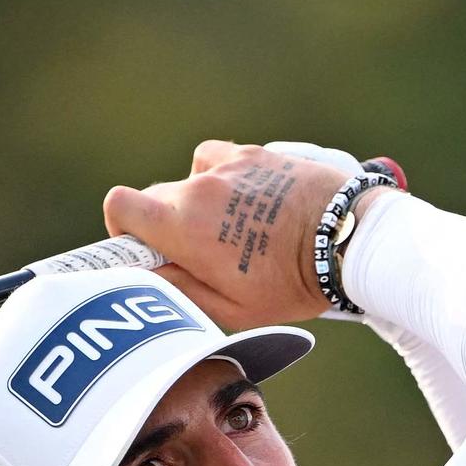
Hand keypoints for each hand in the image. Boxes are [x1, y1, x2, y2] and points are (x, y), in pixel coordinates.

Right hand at [102, 140, 358, 329]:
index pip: (119, 206)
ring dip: (195, 202)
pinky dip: (219, 178)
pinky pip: (216, 160)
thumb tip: (146, 278)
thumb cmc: (291, 282)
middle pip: (154, 198)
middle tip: (197, 253)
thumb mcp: (231, 310)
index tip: (145, 249)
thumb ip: (179, 292)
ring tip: (228, 230)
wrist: (346, 238)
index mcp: (183, 226)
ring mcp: (227, 167)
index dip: (123, 229)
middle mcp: (199, 188)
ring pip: (187, 180)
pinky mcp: (253, 154)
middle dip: (165, 225)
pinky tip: (242, 201)